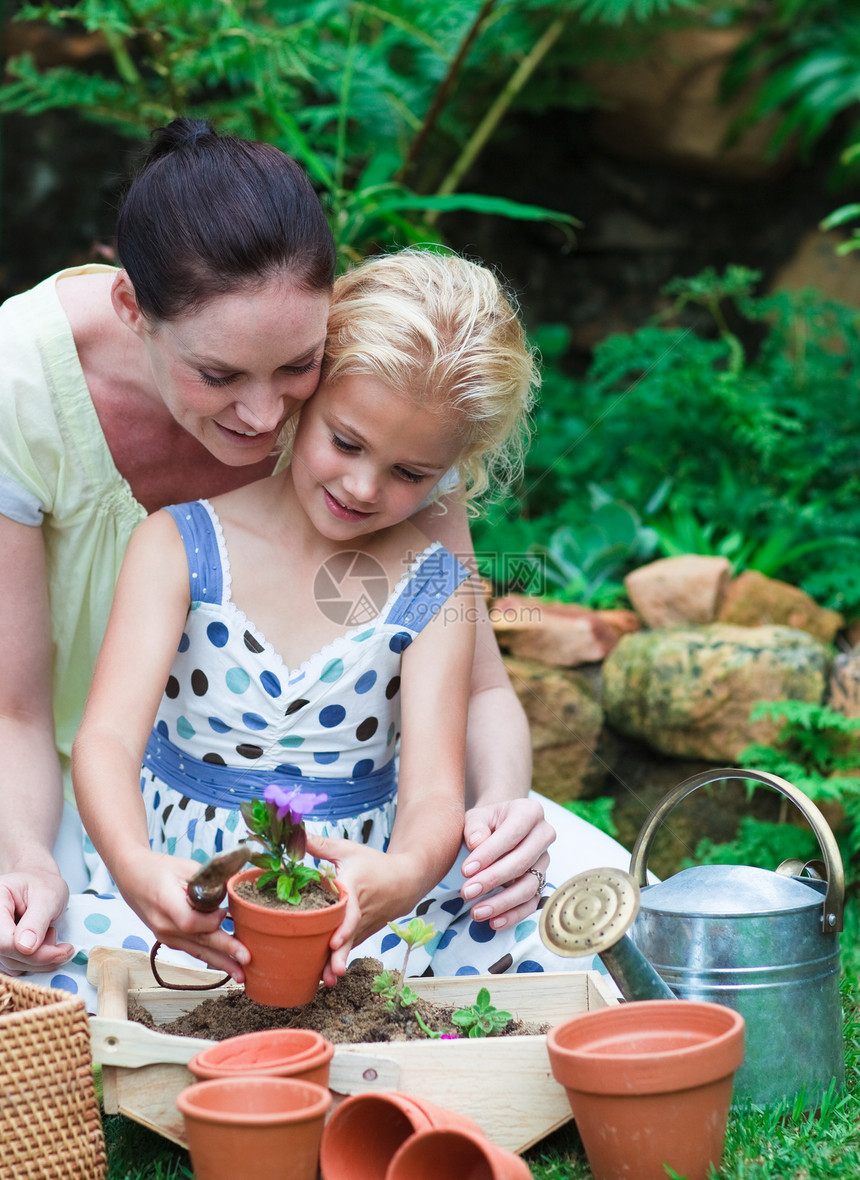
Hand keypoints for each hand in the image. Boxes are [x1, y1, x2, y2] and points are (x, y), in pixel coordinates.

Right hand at [0, 866, 73, 974]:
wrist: (40, 885)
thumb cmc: (43, 885)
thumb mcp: (48, 896)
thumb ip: (36, 921)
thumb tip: (26, 948)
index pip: (2, 941)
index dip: (28, 951)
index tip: (58, 949)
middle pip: (8, 956)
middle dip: (41, 956)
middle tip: (63, 944)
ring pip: (14, 965)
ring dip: (41, 960)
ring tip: (52, 934)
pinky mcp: (3, 953)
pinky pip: (17, 968)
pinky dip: (38, 963)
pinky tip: (47, 945)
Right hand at [116, 851, 248, 981]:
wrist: (131, 876)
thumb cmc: (159, 868)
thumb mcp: (186, 866)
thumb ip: (209, 882)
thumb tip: (233, 892)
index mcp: (166, 902)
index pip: (190, 922)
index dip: (211, 921)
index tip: (224, 913)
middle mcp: (163, 924)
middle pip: (198, 942)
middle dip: (225, 953)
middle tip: (247, 961)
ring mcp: (164, 935)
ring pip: (196, 951)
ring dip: (220, 962)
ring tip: (241, 974)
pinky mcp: (167, 938)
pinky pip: (191, 949)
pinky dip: (209, 956)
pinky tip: (225, 963)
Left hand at [304, 832, 411, 985]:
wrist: (404, 881)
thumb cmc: (373, 864)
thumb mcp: (347, 850)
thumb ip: (320, 844)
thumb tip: (294, 834)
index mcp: (353, 888)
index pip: (349, 910)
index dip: (342, 926)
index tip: (333, 940)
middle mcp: (359, 911)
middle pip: (349, 935)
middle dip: (340, 954)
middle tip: (332, 971)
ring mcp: (362, 925)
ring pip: (348, 946)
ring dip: (337, 962)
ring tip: (327, 981)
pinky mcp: (361, 933)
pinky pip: (349, 947)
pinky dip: (337, 960)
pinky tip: (324, 977)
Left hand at [460, 798, 555, 929]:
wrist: (498, 827)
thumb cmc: (486, 822)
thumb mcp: (476, 816)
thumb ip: (475, 827)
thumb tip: (476, 842)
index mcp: (530, 812)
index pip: (512, 835)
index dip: (489, 854)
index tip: (465, 870)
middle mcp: (544, 835)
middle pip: (522, 862)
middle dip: (492, 880)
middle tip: (467, 892)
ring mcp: (544, 861)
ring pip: (528, 886)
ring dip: (502, 902)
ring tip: (476, 912)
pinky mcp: (541, 882)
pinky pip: (531, 903)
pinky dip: (513, 915)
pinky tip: (493, 922)